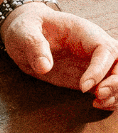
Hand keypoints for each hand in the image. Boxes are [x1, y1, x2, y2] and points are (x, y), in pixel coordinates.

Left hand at [0, 3, 117, 109]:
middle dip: (116, 81)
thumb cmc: (27, 28)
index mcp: (83, 32)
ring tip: (98, 102)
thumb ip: (34, 46)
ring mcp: (94, 62)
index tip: (83, 86)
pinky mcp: (89, 76)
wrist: (26, 33)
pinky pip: (108, 86)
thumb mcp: (24, 32)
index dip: (99, 68)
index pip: (105, 49)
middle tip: (99, 95)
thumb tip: (44, 67)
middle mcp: (94, 47)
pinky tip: (98, 104)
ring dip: (116, 91)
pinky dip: (110, 97)